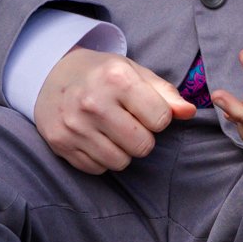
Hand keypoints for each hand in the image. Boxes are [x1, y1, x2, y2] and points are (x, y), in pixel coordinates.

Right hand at [34, 48, 197, 174]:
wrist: (52, 74)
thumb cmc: (103, 74)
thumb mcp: (135, 72)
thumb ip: (166, 94)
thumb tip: (189, 112)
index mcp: (116, 78)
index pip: (161, 119)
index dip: (159, 117)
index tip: (146, 110)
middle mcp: (92, 102)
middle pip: (142, 146)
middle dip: (143, 138)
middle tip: (130, 123)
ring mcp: (73, 125)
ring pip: (120, 162)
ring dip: (123, 151)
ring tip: (112, 130)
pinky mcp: (60, 143)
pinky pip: (97, 168)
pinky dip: (101, 158)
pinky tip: (94, 137)